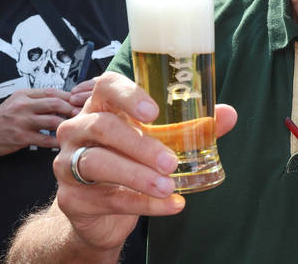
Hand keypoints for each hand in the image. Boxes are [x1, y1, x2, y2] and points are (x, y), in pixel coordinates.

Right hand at [0, 87, 80, 155]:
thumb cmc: (2, 117)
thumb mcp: (17, 101)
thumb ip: (37, 100)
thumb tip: (63, 100)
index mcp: (25, 95)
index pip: (53, 92)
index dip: (70, 96)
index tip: (81, 102)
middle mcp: (24, 105)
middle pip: (55, 103)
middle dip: (73, 109)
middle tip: (85, 115)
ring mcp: (22, 121)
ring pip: (52, 121)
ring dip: (67, 125)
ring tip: (78, 129)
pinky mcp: (20, 137)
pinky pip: (44, 140)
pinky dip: (56, 142)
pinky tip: (64, 144)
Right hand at [51, 71, 236, 251]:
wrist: (100, 211)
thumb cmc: (129, 161)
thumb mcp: (159, 141)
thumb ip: (192, 128)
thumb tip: (229, 114)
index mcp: (100, 107)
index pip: (106, 87)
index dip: (129, 96)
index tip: (154, 113)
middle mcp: (78, 130)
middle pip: (103, 127)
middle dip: (140, 144)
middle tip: (171, 162)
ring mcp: (67, 164)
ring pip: (98, 163)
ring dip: (137, 175)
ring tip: (168, 186)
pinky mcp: (71, 198)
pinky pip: (108, 199)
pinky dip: (143, 204)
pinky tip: (171, 205)